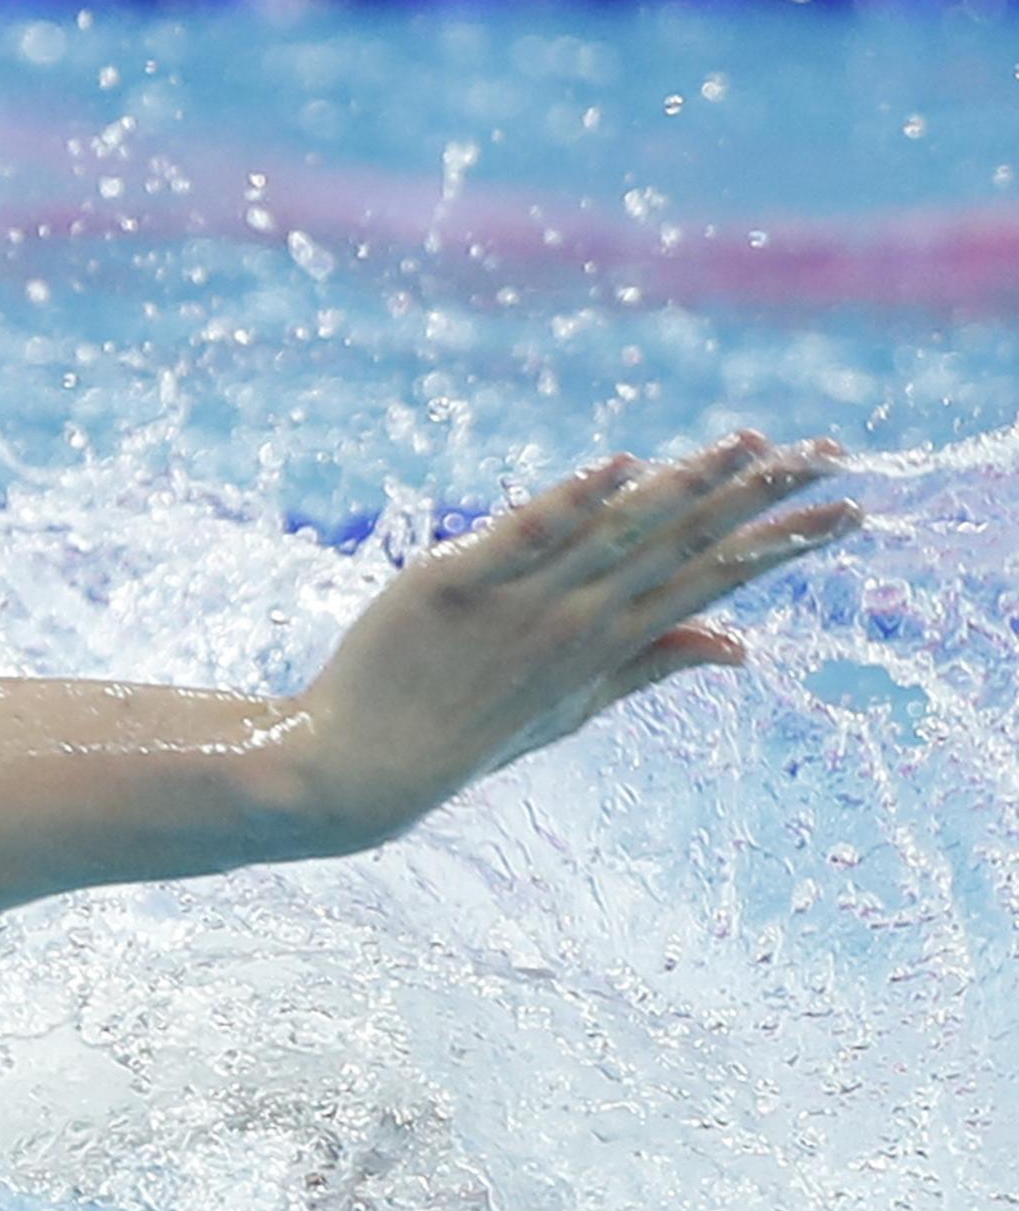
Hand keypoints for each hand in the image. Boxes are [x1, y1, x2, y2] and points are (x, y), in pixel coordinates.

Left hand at [282, 433, 860, 846]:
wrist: (359, 766)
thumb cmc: (467, 733)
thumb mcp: (572, 709)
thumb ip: (651, 664)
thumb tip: (741, 646)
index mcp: (609, 647)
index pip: (712, 582)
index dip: (782, 544)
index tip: (851, 508)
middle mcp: (575, 621)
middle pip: (680, 545)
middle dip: (759, 499)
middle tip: (830, 456)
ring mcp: (516, 603)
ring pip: (615, 531)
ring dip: (684, 484)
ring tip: (748, 444)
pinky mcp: (451, 584)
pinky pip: (520, 536)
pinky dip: (569, 501)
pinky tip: (618, 464)